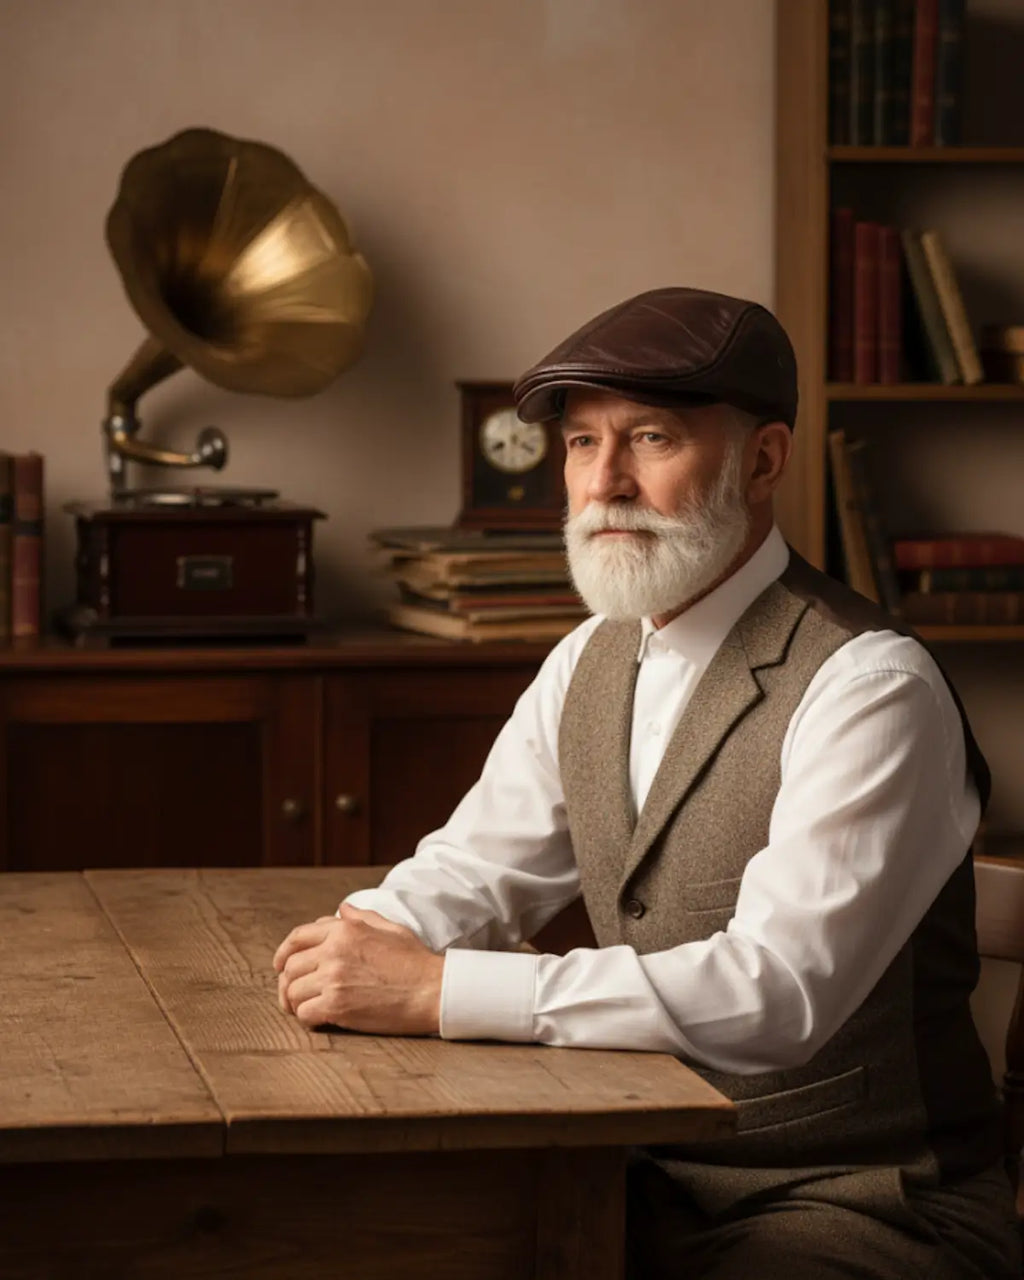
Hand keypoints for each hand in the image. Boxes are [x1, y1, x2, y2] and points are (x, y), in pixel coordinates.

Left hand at [272, 904, 443, 1035]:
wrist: (433, 990)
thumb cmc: (416, 961)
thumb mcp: (390, 928)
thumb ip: (362, 918)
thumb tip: (341, 910)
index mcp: (345, 929)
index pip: (297, 937)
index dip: (282, 953)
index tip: (279, 966)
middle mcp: (334, 950)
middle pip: (290, 967)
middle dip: (286, 983)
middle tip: (292, 996)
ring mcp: (333, 977)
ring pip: (292, 992)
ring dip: (295, 1003)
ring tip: (304, 1009)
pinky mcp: (337, 1005)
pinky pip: (304, 1013)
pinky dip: (307, 1019)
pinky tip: (319, 1020)